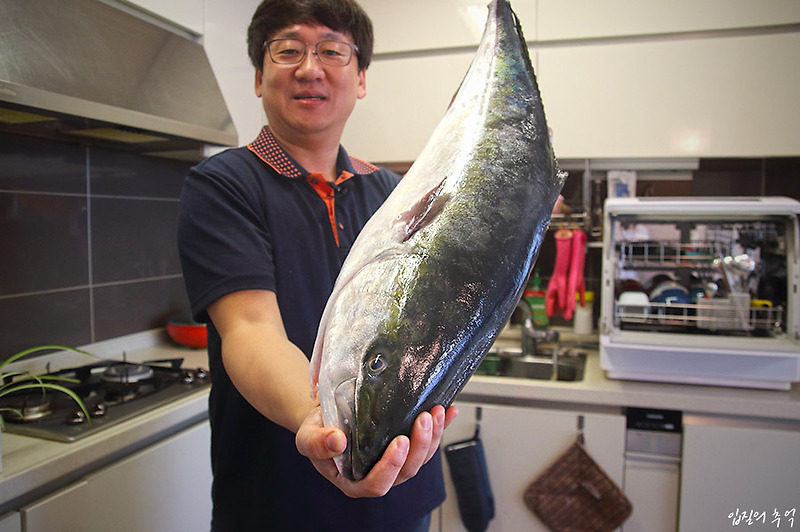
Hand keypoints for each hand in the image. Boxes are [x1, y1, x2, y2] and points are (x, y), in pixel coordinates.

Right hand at [296, 404, 457, 497]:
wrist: (325, 416)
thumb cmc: (317, 430)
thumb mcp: (307, 435)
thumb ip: (317, 443)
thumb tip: (337, 441)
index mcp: (355, 480)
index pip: (377, 484)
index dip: (391, 466)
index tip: (399, 442)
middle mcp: (379, 474)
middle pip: (407, 471)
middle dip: (419, 446)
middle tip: (423, 419)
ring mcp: (395, 461)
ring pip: (421, 457)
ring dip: (433, 436)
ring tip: (436, 412)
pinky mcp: (406, 445)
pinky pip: (427, 441)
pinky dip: (440, 426)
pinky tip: (449, 411)